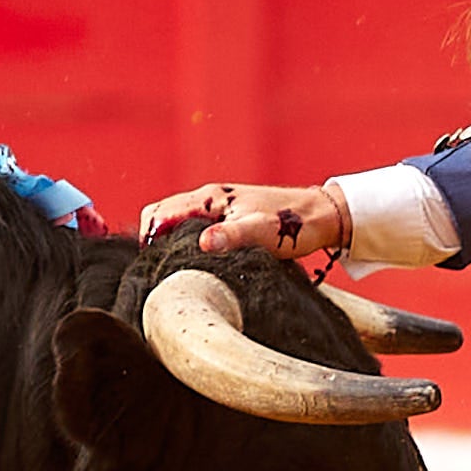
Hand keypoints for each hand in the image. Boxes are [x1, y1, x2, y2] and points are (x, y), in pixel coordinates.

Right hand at [138, 181, 348, 260]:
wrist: (323, 216)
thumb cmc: (295, 223)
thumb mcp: (261, 233)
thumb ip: (231, 237)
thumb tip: (203, 244)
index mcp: (209, 198)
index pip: (158, 213)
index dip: (147, 238)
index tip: (153, 265)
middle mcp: (208, 200)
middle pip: (162, 217)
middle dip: (153, 242)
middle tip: (161, 272)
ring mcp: (218, 209)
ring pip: (178, 224)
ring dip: (170, 244)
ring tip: (175, 271)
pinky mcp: (228, 219)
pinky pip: (194, 230)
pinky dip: (186, 244)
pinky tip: (196, 265)